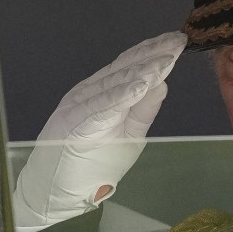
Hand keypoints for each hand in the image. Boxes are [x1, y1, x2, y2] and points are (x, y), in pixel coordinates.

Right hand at [12, 32, 186, 231]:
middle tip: (177, 42)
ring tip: (164, 60)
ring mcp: (79, 106)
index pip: (129, 67)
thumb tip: (162, 84)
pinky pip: (100, 107)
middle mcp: (89, 93)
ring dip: (140, 71)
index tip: (176, 42)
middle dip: (152, 55)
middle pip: (123, 69)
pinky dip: (120, 95)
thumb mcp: (127, 136)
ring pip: (113, 84)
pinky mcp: (74, 123)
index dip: (152, 53)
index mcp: (101, 93)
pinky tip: (140, 86)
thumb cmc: (90, 165)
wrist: (55, 189)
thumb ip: (142, 111)